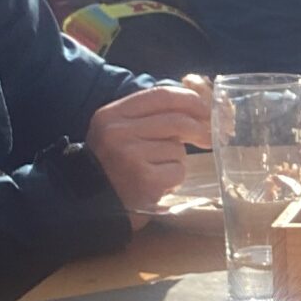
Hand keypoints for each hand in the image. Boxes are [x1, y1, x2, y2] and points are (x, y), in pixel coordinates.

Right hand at [87, 84, 211, 223]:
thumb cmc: (113, 166)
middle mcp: (119, 132)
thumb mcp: (120, 132)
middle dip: (199, 129)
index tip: (205, 109)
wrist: (91, 204)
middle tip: (209, 138)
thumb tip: (197, 108)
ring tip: (156, 170)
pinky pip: (177, 171)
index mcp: (112, 115)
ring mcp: (131, 156)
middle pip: (176, 121)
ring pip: (178, 149)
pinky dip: (173, 179)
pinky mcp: (144, 179)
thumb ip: (150, 116)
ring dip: (176, 160)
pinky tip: (156, 185)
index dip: (189, 100)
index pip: (161, 95)